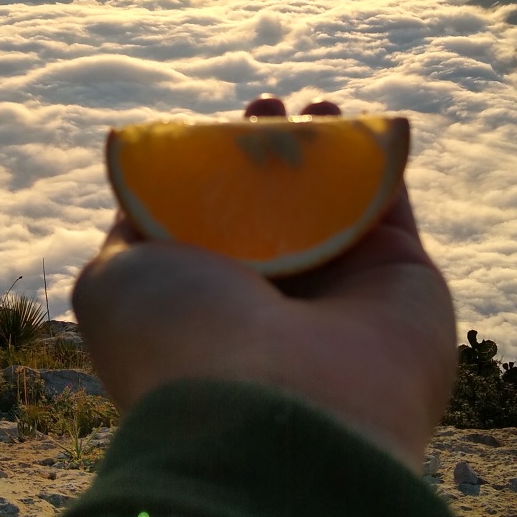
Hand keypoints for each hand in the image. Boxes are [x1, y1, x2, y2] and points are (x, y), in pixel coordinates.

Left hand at [72, 97, 456, 472]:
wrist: (278, 410)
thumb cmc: (180, 341)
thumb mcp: (112, 283)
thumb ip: (129, 232)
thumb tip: (149, 188)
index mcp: (204, 306)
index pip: (209, 225)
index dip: (210, 168)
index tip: (212, 125)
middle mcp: (272, 304)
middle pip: (274, 207)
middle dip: (268, 152)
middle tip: (265, 106)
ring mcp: (342, 294)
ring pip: (334, 201)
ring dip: (327, 147)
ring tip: (314, 106)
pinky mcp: (404, 280)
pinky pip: (389, 205)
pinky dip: (377, 161)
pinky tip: (359, 124)